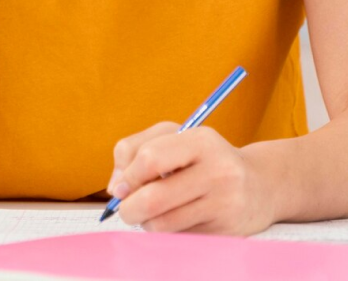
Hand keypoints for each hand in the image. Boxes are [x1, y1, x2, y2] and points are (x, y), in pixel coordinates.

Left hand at [107, 122, 274, 234]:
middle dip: (129, 208)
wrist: (261, 185)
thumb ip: (133, 150)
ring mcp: (225, 204)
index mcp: (201, 141)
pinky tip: (175, 220)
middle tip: (125, 210)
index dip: (128, 176)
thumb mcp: (172, 138)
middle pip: (154, 198)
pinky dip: (168, 232)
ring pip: (164, 223)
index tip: (119, 187)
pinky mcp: (228, 231)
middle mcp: (218, 171)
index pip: (150, 159)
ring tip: (149, 214)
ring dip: (147, 222)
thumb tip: (115, 187)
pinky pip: (181, 237)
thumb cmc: (203, 158)